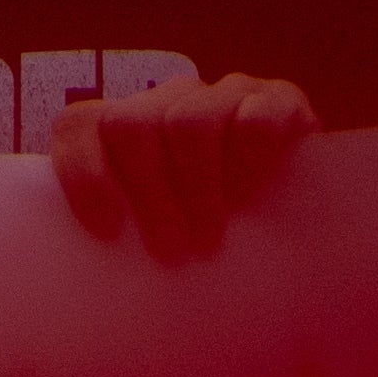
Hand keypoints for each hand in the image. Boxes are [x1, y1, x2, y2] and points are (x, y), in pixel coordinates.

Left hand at [48, 72, 316, 263]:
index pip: (78, 125)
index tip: (109, 232)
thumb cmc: (203, 224)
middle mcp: (170, 97)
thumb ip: (120, 230)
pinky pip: (254, 120)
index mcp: (126, 120)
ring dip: (198, 189)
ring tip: (210, 239)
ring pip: (190, 124)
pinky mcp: (278, 98)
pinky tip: (249, 199)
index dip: (83, 174)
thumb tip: (86, 283)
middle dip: (149, 196)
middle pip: (132, 125)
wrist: (299, 206)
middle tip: (171, 252)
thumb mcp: (154, 225)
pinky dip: (249, 163)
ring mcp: (223, 93)